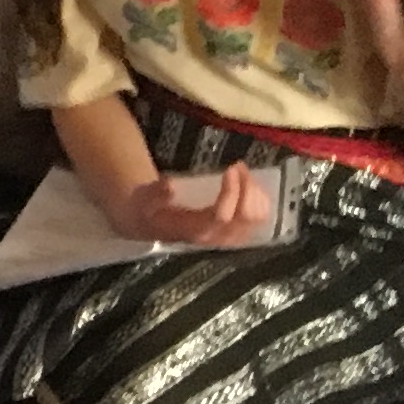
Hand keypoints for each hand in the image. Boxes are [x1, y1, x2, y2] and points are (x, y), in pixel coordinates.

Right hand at [110, 161, 273, 248]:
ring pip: (256, 218)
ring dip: (255, 192)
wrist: (151, 224)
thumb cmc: (148, 209)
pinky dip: (260, 200)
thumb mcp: (143, 198)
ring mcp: (228, 237)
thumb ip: (154, 192)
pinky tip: (250, 186)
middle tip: (238, 166)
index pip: (221, 215)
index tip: (230, 169)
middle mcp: (215, 237)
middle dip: (247, 187)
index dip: (231, 192)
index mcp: (193, 230)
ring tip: (243, 172)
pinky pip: (259, 219)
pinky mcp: (236, 233)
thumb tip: (170, 186)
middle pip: (246, 217)